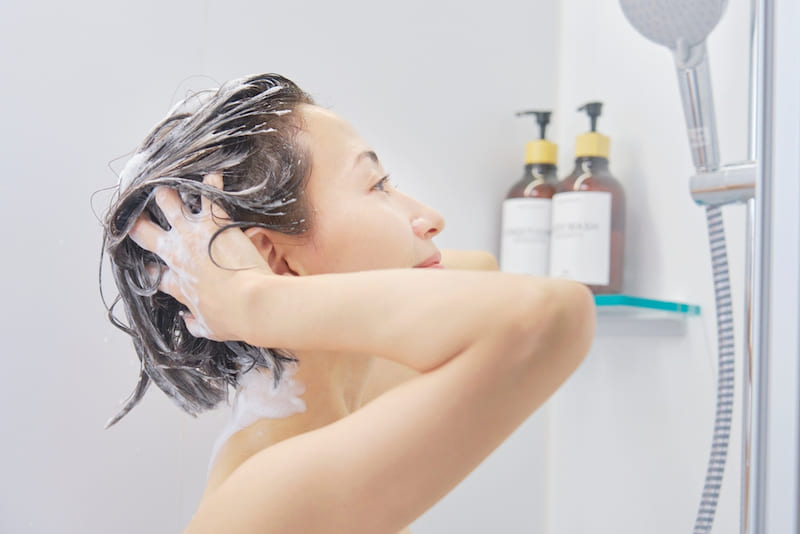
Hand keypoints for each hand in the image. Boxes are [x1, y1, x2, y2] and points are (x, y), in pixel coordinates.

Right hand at [129, 174, 270, 339]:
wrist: (251, 303)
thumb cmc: (233, 318)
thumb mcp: (209, 328)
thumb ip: (195, 324)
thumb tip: (188, 321)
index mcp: (177, 284)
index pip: (154, 274)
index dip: (150, 269)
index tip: (151, 266)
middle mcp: (177, 255)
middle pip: (147, 234)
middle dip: (140, 223)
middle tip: (136, 215)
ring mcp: (192, 235)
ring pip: (169, 205)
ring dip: (166, 195)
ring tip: (163, 186)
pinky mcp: (213, 222)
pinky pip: (208, 195)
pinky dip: (211, 182)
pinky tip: (212, 172)